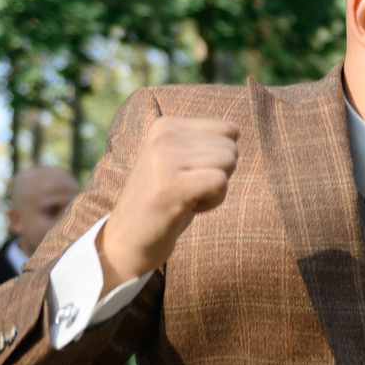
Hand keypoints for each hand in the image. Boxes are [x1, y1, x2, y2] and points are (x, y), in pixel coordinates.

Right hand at [97, 116, 239, 285]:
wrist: (127, 240)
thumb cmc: (162, 203)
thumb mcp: (178, 163)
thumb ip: (202, 143)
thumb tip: (238, 131)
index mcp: (165, 125)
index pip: (228, 130)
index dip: (220, 160)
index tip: (191, 176)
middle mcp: (163, 135)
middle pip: (231, 147)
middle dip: (219, 174)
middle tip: (188, 191)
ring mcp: (164, 157)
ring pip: (228, 162)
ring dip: (216, 189)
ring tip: (186, 199)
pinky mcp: (171, 183)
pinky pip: (221, 182)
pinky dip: (213, 201)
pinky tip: (188, 208)